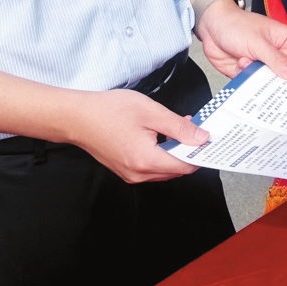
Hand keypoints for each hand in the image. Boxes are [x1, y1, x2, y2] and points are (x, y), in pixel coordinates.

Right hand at [64, 87, 205, 182]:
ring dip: (175, 152)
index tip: (208, 138)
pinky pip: (151, 167)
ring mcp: (130, 174)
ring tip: (176, 127)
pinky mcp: (125, 170)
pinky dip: (161, 154)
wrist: (77, 117)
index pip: (185, 166)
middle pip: (176, 170)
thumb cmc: (109, 111)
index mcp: (146, 161)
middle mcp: (139, 174)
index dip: (200, 153)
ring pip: (164, 169)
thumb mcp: (151, 112)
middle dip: (188, 150)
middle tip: (192, 126)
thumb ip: (178, 127)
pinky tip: (160, 135)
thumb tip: (201, 138)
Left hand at [197, 1, 286, 79]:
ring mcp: (264, 65)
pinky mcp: (250, 74)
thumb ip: (275, 59)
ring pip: (274, 83)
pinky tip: (242, 70)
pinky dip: (251, 85)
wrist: (210, 26)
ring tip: (259, 80)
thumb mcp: (258, 41)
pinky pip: (257, 86)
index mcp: (286, 41)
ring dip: (267, 85)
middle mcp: (278, 55)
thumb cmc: (236, 24)